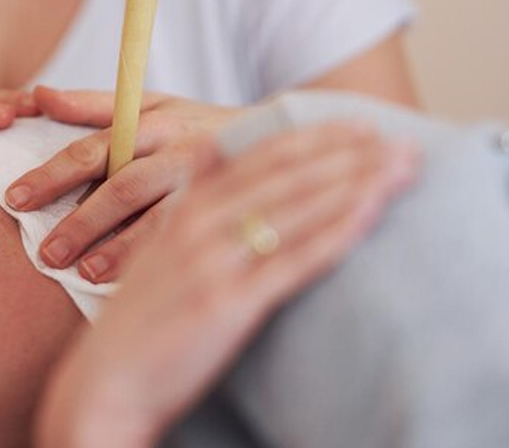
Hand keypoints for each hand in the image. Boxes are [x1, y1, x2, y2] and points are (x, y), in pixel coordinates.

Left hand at [6, 86, 243, 282]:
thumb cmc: (199, 125)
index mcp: (152, 122)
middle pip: (122, 186)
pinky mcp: (230, 212)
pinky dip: (159, 261)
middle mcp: (178, 151)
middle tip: (45, 253)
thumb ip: (93, 104)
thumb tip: (37, 95)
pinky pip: (190, 239)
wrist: (283, 134)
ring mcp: (207, 183)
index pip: (93, 148)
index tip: (14, 198)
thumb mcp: (153, 104)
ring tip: (85, 273)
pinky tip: (134, 285)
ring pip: (159, 218)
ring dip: (121, 248)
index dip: (53, 173)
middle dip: (81, 221)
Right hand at [34, 122, 419, 447]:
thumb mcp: (156, 245)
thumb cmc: (138, 320)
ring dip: (356, 183)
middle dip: (351, 155)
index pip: (263, 157)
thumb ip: (191, 195)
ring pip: (296, 209)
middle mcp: (199, 225)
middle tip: (404, 139)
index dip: (317, 137)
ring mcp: (213, 261)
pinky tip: (371, 213)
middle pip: (288, 176)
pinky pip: (292, 260)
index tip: (363, 124)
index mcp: (184, 207)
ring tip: (402, 167)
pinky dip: (335, 232)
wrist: (104, 383)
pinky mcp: (227, 303)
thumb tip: (213, 146)